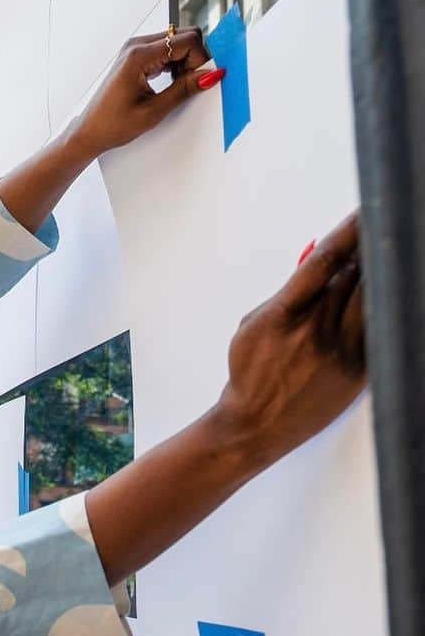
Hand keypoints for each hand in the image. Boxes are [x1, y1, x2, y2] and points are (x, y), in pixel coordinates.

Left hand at [74, 27, 216, 156]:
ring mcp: (135, 49)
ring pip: (177, 42)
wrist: (89, 131)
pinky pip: (166, 50)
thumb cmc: (112, 124)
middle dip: (194, 59)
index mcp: (138, 55)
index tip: (198, 81)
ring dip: (185, 62)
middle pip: (184, 36)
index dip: (200, 60)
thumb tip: (210, 75)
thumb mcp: (153, 111)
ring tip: (176, 87)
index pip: (187, 40)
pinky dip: (175, 64)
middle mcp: (136, 45)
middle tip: (188, 85)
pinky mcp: (136, 56)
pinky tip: (170, 83)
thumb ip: (184, 90)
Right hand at [214, 213, 366, 469]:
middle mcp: (316, 331)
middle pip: (357, 275)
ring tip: (382, 261)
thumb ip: (289, 291)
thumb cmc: (251, 372)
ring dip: (378, 277)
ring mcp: (342, 352)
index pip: (326, 260)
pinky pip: (380, 331)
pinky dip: (382, 310)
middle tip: (383, 228)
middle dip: (369, 250)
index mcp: (285, 314)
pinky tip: (385, 296)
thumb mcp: (255, 324)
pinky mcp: (360, 372)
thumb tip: (319, 255)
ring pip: (373, 299)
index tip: (367, 210)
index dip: (350, 231)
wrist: (256, 424)